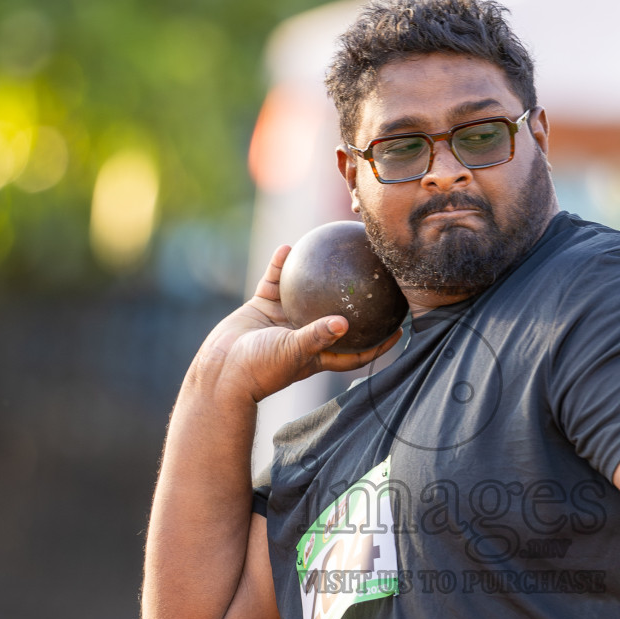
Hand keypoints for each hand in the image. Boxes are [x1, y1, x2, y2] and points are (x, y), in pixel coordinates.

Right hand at [194, 244, 402, 402]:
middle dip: (353, 301)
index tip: (399, 329)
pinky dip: (280, 266)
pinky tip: (289, 247)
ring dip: (317, 274)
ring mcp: (283, 320)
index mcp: (318, 354)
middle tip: (372, 278)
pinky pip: (274, 280)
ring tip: (332, 251)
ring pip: (305, 292)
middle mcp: (304, 335)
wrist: (220, 371)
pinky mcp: (262, 307)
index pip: (355, 350)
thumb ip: (317, 335)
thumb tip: (346, 322)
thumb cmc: (259, 369)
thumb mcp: (293, 352)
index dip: (378, 343)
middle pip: (335, 315)